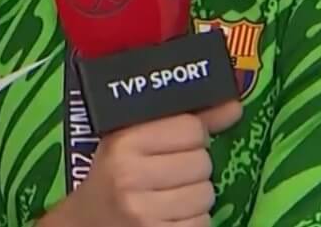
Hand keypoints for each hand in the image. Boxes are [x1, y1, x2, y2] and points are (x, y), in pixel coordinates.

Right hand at [46, 100, 242, 226]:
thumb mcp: (132, 140)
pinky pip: (203, 223)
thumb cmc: (113, 174)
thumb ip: (183, 120)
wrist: (86, 223)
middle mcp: (130, 175)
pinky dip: (192, 220)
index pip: (190, 127)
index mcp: (123, 141)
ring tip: (167, 194)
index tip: (170, 143)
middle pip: (202, 162)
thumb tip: (234, 105)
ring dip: (195, 196)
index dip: (188, 135)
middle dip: (192, 167)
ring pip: (206, 194)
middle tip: (167, 172)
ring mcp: (144, 211)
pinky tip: (168, 215)